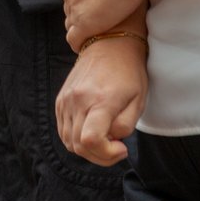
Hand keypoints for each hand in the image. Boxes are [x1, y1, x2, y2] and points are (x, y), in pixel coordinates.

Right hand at [56, 33, 147, 165]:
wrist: (110, 43)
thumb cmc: (129, 72)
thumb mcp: (138, 100)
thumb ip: (124, 126)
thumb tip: (110, 141)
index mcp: (101, 100)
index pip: (91, 140)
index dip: (107, 154)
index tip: (122, 148)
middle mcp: (78, 100)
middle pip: (79, 146)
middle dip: (100, 156)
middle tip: (117, 147)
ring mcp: (66, 99)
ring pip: (69, 141)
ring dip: (88, 150)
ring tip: (105, 140)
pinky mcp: (60, 99)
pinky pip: (63, 131)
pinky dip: (76, 139)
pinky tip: (92, 132)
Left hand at [60, 0, 148, 49]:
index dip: (83, 0)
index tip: (95, 4)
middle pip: (70, 8)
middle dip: (82, 13)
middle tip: (100, 19)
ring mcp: (74, 7)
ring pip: (72, 23)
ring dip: (83, 28)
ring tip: (97, 34)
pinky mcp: (84, 23)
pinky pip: (74, 39)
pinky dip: (79, 43)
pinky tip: (87, 46)